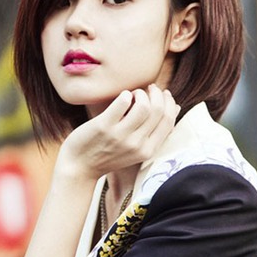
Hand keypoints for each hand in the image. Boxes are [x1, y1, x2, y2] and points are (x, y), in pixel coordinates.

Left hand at [56, 84, 179, 180]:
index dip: (168, 103)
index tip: (163, 94)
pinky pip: (122, 102)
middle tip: (148, 89)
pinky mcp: (104, 127)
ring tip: (133, 94)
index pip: (168, 121)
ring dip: (140, 93)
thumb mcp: (136, 149)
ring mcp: (120, 136)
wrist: (79, 168)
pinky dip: (125, 94)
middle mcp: (137, 145)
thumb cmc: (108, 155)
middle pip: (158, 111)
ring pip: (143, 106)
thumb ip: (155, 132)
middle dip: (156, 93)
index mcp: (148, 151)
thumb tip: (176, 108)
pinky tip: (121, 97)